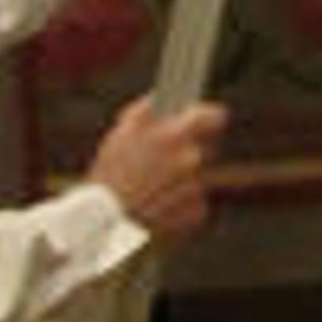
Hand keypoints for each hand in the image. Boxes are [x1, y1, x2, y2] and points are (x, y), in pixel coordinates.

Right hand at [85, 93, 225, 242]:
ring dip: (180, 177)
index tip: (203, 117)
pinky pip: (194, 200)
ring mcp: (197, 188)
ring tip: (152, 184)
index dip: (208, 115)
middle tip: (160, 158)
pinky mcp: (196, 212)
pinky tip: (157, 202)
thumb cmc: (111, 173)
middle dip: (185, 150)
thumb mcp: (121, 131)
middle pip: (203, 147)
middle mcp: (192, 161)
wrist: (107, 223)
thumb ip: (146, 108)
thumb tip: (160, 99)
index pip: (214, 116)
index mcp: (176, 135)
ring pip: (196, 175)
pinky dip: (180, 201)